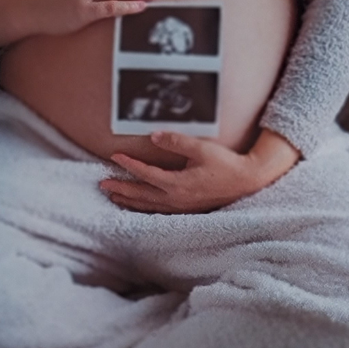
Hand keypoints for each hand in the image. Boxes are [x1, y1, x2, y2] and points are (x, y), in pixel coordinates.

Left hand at [101, 128, 299, 213]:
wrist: (247, 181)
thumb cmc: (226, 164)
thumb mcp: (201, 148)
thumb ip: (176, 141)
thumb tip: (153, 136)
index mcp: (177, 184)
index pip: (146, 174)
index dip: (129, 166)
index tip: (114, 157)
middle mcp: (176, 199)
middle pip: (141, 195)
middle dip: (121, 189)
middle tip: (102, 184)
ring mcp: (181, 207)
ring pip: (148, 206)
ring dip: (129, 201)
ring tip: (113, 196)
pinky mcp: (187, 209)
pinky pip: (158, 211)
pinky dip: (144, 208)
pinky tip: (138, 206)